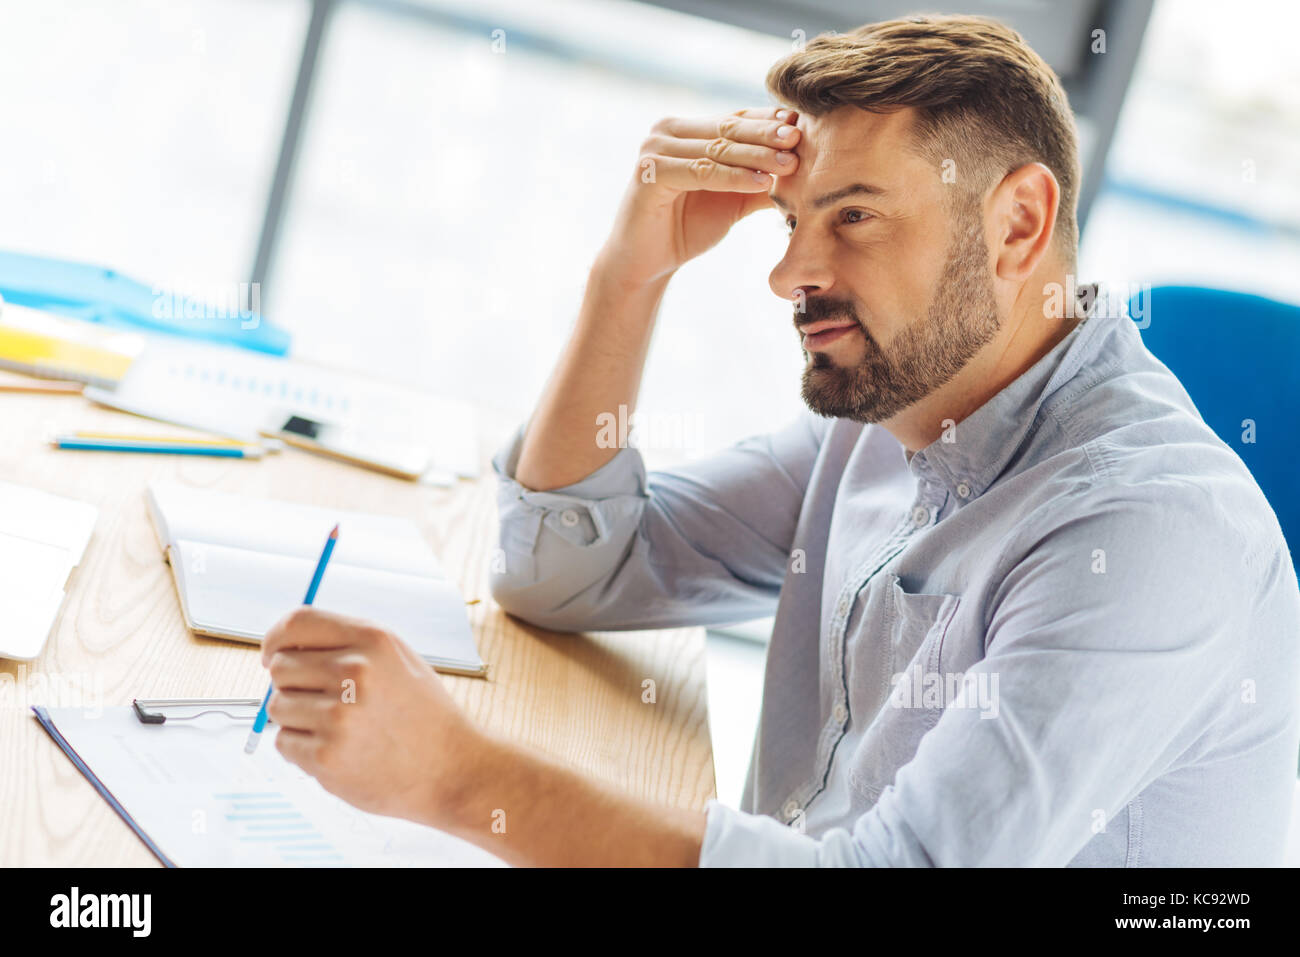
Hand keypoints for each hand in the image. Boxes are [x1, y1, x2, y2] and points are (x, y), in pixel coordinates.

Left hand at [261, 607, 476, 827]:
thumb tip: (283, 644)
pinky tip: (338, 750)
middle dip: (292, 684)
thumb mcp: (396, 659)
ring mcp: (339, 716)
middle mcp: (355, 673)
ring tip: (338, 729)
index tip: (273, 654)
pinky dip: (301, 748)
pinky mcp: (326, 757)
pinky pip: (283, 742)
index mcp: (373, 641)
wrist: (450, 769)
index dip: (276, 638)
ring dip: (297, 718)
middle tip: (323, 701)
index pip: (297, 622)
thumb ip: (346, 644)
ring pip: (277, 706)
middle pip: (281, 666)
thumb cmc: (421, 714)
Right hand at [599, 106, 800, 286]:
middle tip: (800, 140)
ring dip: (756, 156)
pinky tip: (762, 182)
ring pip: (717, 150)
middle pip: (728, 129)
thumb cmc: (688, 228)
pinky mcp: (649, 172)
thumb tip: (808, 167)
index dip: (769, 122)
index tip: (804, 126)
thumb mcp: (734, 200)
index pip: (735, 119)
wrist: (646, 263)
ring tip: (790, 164)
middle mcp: (668, 130)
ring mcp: (655, 149)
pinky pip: (700, 172)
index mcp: (687, 129)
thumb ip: (762, 180)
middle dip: (767, 135)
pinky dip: (733, 177)